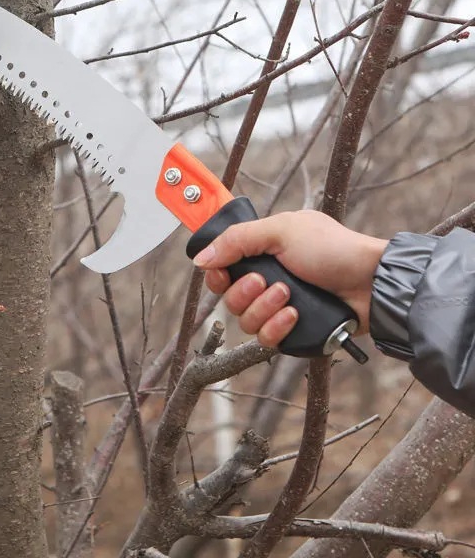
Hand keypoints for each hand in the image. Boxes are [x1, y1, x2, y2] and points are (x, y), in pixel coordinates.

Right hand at [191, 210, 387, 347]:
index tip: (222, 272)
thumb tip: (200, 258)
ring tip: (288, 295)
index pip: (221, 270)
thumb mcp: (281, 231)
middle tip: (265, 280)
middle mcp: (267, 281)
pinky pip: (265, 340)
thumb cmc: (333, 249)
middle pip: (228, 298)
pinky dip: (277, 327)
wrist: (372, 282)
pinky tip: (294, 315)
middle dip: (244, 290)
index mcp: (261, 254)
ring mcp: (279, 308)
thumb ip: (236, 240)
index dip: (217, 274)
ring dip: (263, 307)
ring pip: (245, 321)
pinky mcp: (293, 332)